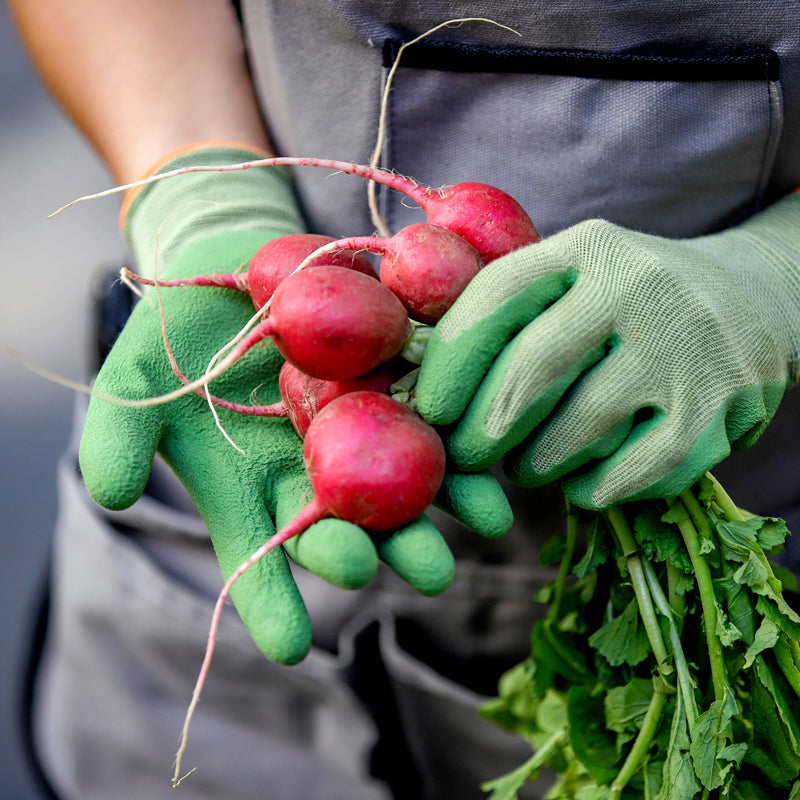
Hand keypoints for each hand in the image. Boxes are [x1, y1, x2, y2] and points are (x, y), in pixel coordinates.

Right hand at [80, 144, 512, 663]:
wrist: (236, 272)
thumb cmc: (179, 337)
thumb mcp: (137, 379)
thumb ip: (122, 435)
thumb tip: (111, 494)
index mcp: (251, 491)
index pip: (258, 558)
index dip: (271, 603)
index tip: (291, 646)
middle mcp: (310, 476)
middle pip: (341, 528)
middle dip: (369, 552)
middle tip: (401, 574)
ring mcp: (355, 437)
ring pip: (395, 490)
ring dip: (430, 520)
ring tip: (462, 543)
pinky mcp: (392, 391)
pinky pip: (426, 426)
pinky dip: (454, 456)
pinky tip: (485, 481)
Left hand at [415, 192, 799, 508]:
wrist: (752, 301)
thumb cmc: (626, 304)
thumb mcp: (574, 279)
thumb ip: (507, 315)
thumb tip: (418, 386)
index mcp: (585, 249)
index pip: (495, 301)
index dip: (449, 366)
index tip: (429, 411)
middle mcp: (637, 287)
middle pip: (531, 372)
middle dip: (481, 431)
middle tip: (465, 457)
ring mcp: (683, 348)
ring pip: (576, 431)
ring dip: (534, 464)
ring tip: (526, 464)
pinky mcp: (718, 410)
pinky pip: (628, 474)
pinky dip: (590, 488)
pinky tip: (580, 481)